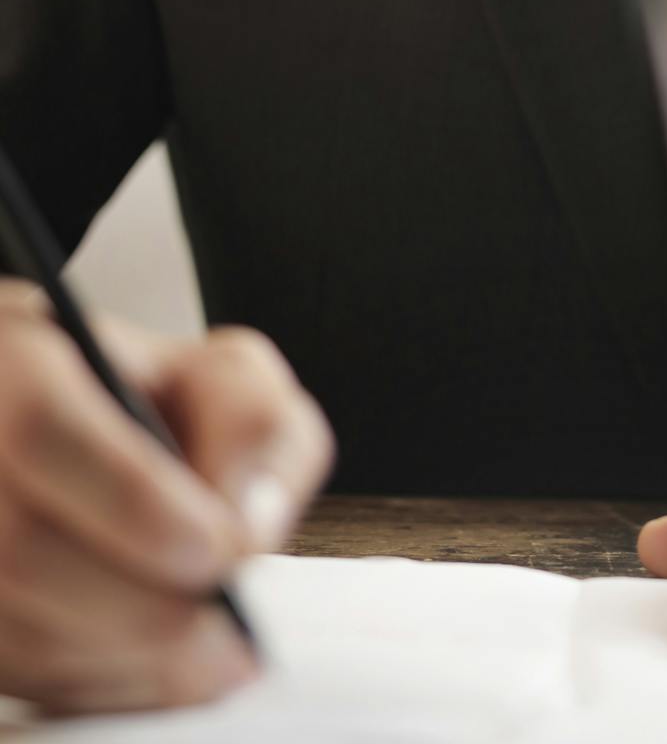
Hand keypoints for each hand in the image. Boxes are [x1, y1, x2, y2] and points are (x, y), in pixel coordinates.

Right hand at [0, 278, 335, 716]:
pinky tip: (159, 665)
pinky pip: (24, 677)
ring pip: (20, 629)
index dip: (134, 503)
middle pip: (23, 551)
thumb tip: (247, 521)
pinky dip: (104, 685)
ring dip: (129, 658)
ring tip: (208, 647)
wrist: (87, 444)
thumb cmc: (158, 409)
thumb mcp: (224, 377)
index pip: (44, 431)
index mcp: (18, 369)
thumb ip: (255, 424)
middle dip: (145, 607)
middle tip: (228, 627)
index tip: (219, 551)